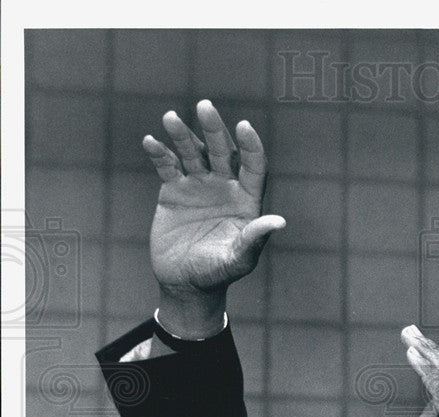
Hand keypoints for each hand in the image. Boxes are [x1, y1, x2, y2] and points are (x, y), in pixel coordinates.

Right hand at [142, 99, 284, 334]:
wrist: (186, 282)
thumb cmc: (219, 273)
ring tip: (171, 118)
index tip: (244, 126)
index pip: (253, 165)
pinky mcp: (174, 191)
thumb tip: (279, 221)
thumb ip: (255, 238)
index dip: (251, 146)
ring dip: (182, 135)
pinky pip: (167, 166)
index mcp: (247, 199)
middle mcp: (225, 186)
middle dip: (214, 129)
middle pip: (222, 150)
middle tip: (204, 106)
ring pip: (193, 152)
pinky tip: (151, 142)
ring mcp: (199, 185)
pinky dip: (160, 153)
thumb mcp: (239, 258)